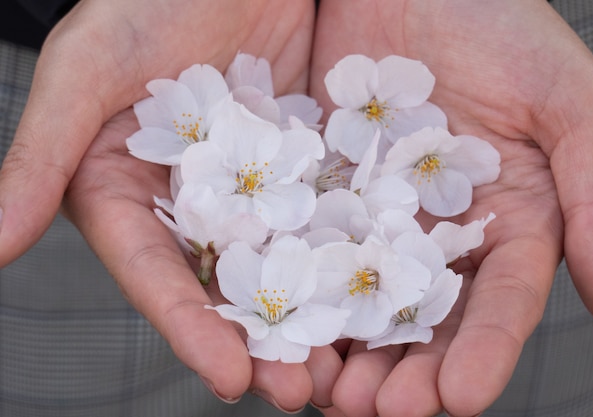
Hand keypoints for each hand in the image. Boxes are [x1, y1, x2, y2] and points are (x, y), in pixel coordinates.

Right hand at [0, 0, 339, 410]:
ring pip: (279, 260)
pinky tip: (371, 286)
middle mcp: (191, 202)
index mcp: (129, 195)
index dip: (190, 329)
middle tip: (299, 391)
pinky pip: (323, 211)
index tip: (229, 378)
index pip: (158, 275)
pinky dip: (343, 251)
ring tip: (343, 365)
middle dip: (259, 340)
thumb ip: (40, 156)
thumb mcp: (86, 72)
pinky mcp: (298, 161)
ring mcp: (251, 185)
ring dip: (309, 312)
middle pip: (225, 284)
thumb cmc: (142, 1)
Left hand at [309, 0, 592, 415]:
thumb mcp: (566, 102)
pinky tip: (286, 330)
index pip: (500, 303)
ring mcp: (377, 215)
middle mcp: (440, 231)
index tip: (459, 398)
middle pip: (424, 320)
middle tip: (377, 411)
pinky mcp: (323, 192)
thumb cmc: (499, 22)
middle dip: (404, 372)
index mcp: (509, 221)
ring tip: (327, 391)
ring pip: (361, 299)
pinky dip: (300, 293)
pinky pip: (308, 249)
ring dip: (346, 351)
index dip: (484, 353)